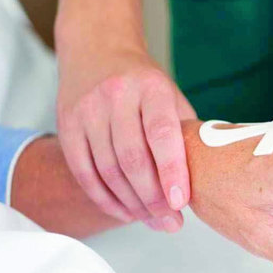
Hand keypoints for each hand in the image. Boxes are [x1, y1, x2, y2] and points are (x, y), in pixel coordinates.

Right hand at [55, 32, 194, 231]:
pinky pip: (84, 172)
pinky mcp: (66, 125)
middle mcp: (116, 96)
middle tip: (171, 223)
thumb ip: (184, 133)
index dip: (172, 170)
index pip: (162, 133)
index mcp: (151, 87)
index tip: (181, 202)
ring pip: (107, 170)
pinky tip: (125, 212)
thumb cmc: (144, 83)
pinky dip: (105, 199)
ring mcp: (87, 110)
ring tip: (153, 221)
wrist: (96, 49)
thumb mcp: (171, 96)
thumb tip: (206, 180)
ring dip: (131, 204)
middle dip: (153, 198)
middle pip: (132, 158)